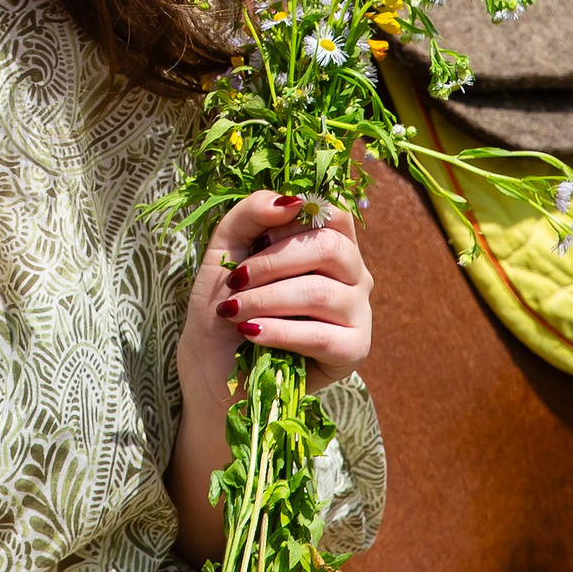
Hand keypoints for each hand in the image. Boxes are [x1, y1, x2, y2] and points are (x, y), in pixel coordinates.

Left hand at [167, 190, 373, 560]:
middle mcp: (353, 273)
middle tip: (235, 282)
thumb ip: (252, 213)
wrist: (214, 371)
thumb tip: (291, 200)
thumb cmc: (224, 306)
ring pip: (321, 291)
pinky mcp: (354, 351)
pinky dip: (279, 331)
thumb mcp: (225, 250)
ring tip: (236, 314)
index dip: (294, 219)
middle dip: (272, 262)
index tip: (258, 237)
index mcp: (328, 243)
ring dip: (267, 300)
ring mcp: (358, 312)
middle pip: (330, 247)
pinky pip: (322, 334)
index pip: (332, 212)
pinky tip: (252, 335)